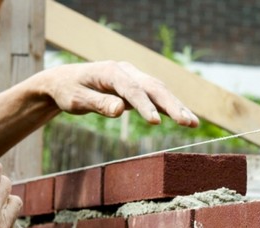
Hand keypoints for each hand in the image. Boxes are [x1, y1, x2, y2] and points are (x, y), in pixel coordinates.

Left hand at [43, 61, 198, 126]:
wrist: (66, 81)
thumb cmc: (69, 91)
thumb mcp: (77, 100)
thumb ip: (98, 104)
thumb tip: (119, 109)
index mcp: (111, 71)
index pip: (132, 90)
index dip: (145, 106)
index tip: (155, 122)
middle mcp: (127, 71)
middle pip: (153, 87)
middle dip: (172, 105)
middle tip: (187, 123)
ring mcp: (135, 77)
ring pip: (160, 91)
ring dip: (177, 107)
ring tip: (193, 124)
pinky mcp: (138, 87)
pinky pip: (157, 97)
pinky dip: (171, 107)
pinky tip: (185, 118)